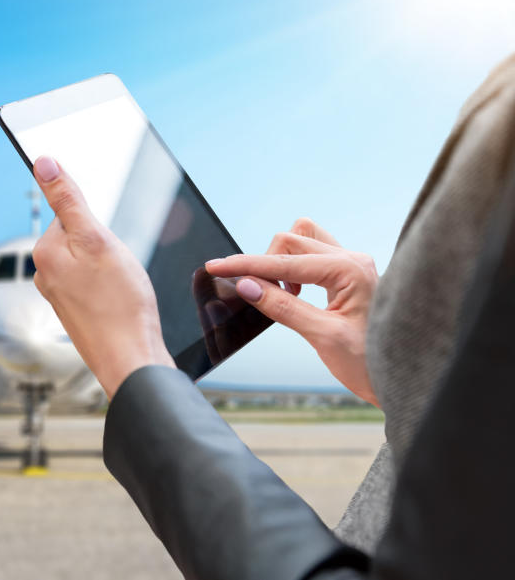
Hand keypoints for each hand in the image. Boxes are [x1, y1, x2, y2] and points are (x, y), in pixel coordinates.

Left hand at [30, 156, 174, 398]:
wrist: (131, 360)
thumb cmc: (120, 305)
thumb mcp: (96, 240)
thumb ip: (68, 200)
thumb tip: (43, 163)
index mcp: (44, 253)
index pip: (70, 212)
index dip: (98, 222)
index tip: (109, 244)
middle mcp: (45, 274)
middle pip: (80, 236)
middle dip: (105, 244)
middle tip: (119, 268)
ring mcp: (60, 295)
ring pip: (90, 260)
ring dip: (110, 266)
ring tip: (122, 287)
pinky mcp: (76, 311)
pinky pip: (95, 283)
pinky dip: (111, 286)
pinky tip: (122, 300)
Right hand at [205, 218, 379, 405]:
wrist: (404, 378)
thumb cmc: (372, 362)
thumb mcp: (323, 337)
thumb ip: (283, 307)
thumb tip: (247, 286)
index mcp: (350, 270)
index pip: (285, 263)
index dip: (246, 265)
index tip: (216, 266)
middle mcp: (352, 259)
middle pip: (291, 241)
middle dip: (264, 264)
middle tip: (254, 295)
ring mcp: (352, 265)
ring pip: (302, 240)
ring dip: (281, 260)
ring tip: (281, 293)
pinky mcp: (348, 275)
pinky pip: (312, 255)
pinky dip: (293, 267)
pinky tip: (293, 293)